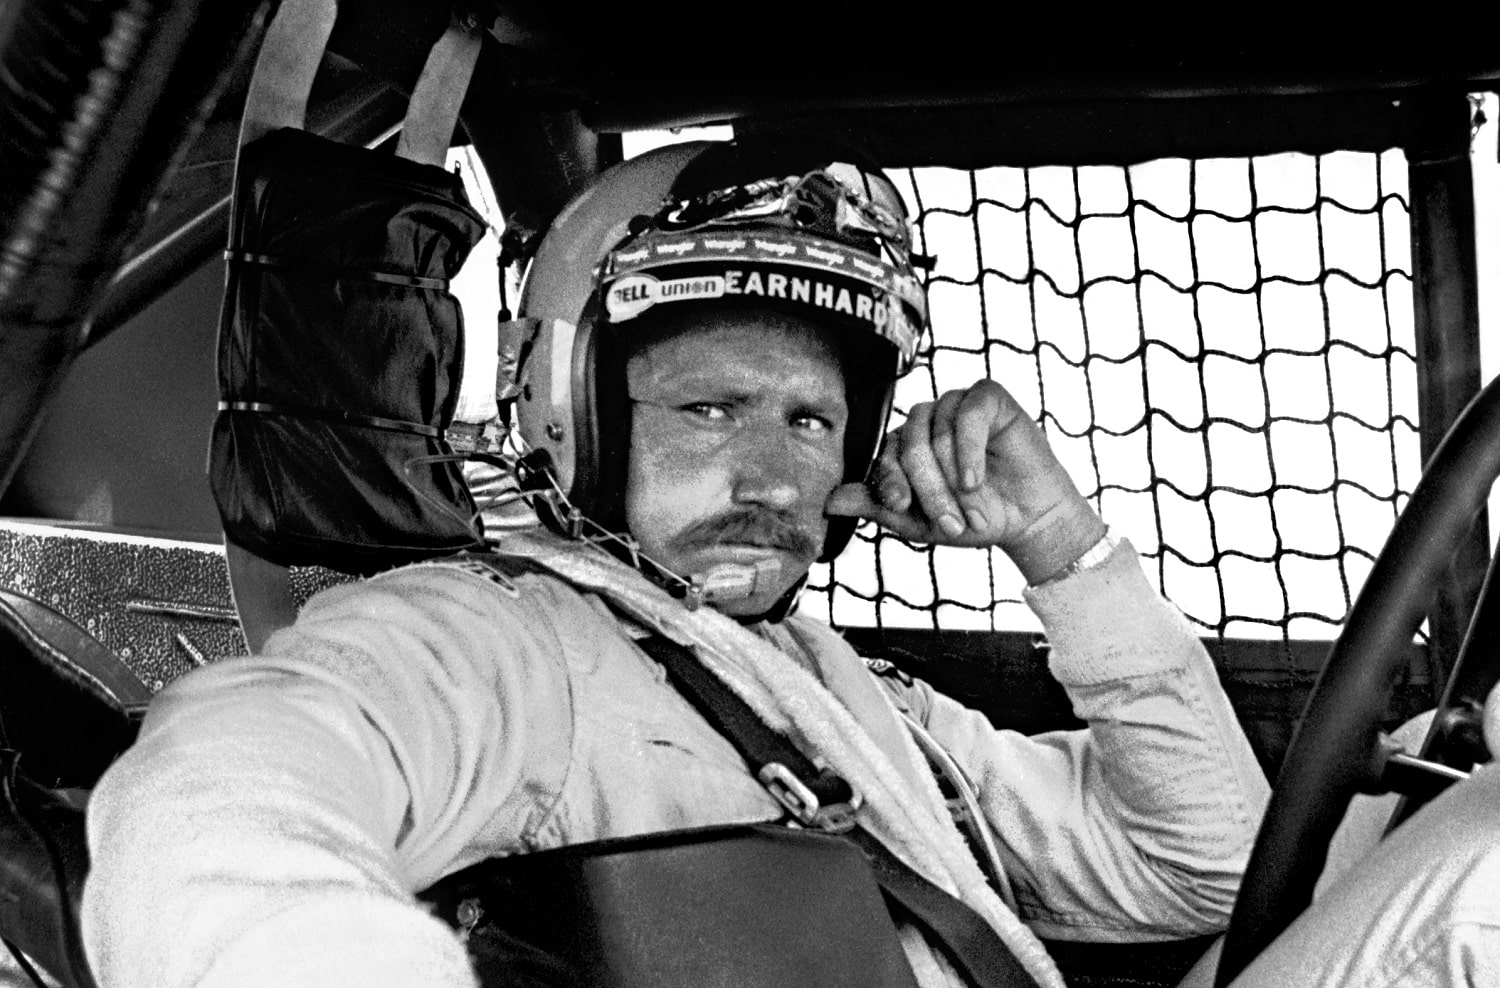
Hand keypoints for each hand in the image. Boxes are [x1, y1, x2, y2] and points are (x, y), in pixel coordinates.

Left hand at [825, 379, 1107, 583]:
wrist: (1028, 519)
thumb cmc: (972, 518)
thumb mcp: (919, 521)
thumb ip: (876, 506)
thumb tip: (828, 502)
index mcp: (903, 446)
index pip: (883, 456)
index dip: (890, 482)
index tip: (903, 508)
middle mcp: (925, 421)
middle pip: (909, 446)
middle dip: (928, 490)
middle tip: (949, 525)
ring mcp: (954, 405)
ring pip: (937, 435)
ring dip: (954, 480)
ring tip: (972, 511)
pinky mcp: (987, 397)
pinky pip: (967, 416)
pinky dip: (969, 451)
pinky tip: (975, 480)